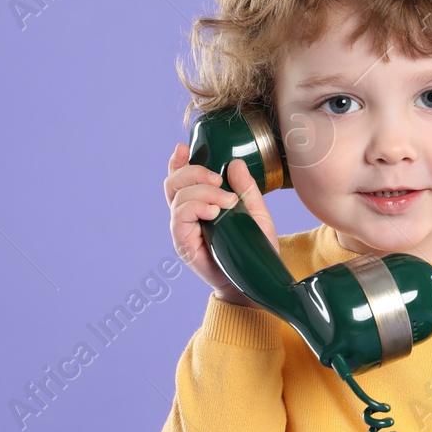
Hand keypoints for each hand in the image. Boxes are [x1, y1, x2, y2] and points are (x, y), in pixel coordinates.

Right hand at [164, 142, 280, 306]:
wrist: (255, 283)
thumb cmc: (254, 250)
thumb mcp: (256, 214)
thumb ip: (246, 189)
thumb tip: (236, 163)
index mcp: (200, 205)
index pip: (181, 179)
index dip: (179, 162)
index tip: (184, 148)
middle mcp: (187, 216)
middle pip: (174, 182)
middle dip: (194, 172)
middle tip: (218, 179)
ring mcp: (183, 230)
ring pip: (177, 197)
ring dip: (201, 191)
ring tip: (226, 201)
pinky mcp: (183, 244)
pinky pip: (179, 217)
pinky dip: (195, 207)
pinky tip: (214, 211)